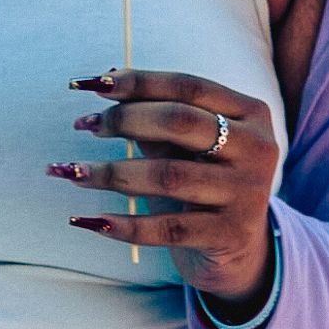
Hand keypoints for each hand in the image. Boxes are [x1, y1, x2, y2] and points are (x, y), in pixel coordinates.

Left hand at [51, 69, 279, 313]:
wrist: (238, 250)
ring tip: (72, 172)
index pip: (188, 86)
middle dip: (124, 119)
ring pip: (168, 176)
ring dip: (111, 172)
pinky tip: (89, 221)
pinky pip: (166, 228)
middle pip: (181, 122)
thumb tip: (106, 79)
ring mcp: (247, 193)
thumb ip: (154, 116)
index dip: (136, 82)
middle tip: (86, 126)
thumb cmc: (202, 183)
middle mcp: (257, 149)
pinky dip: (123, 224)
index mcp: (250, 114)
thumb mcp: (185, 146)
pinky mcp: (229, 235)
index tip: (88, 84)